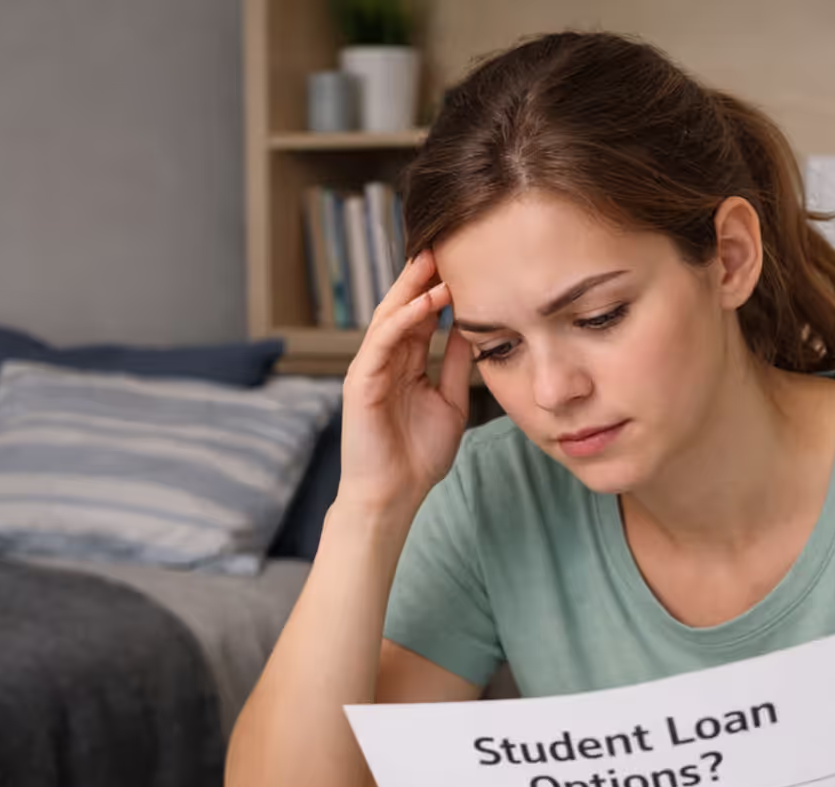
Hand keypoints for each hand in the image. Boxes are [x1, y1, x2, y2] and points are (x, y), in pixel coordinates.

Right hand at [338, 250, 473, 515]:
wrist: (393, 496)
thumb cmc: (419, 457)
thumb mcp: (450, 401)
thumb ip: (456, 365)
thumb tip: (473, 329)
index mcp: (405, 363)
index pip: (422, 314)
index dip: (441, 286)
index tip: (466, 260)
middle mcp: (385, 359)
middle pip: (404, 306)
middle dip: (423, 275)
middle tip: (447, 241)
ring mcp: (370, 368)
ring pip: (390, 315)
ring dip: (413, 287)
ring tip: (436, 259)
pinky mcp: (361, 382)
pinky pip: (381, 341)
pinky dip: (403, 319)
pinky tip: (425, 301)